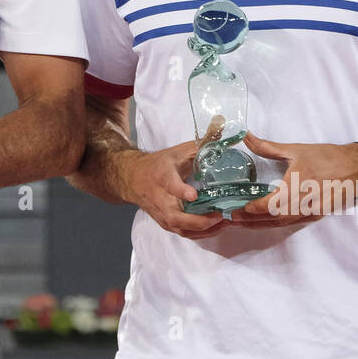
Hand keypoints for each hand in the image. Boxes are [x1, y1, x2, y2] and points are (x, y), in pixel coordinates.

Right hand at [121, 117, 234, 240]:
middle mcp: (160, 198)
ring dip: (204, 229)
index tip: (193, 195)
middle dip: (199, 220)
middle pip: (176, 217)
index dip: (181, 191)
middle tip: (220, 216)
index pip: (170, 185)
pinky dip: (201, 233)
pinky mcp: (166, 223)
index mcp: (162, 176)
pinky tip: (217, 227)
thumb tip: (223, 126)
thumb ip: (201, 142)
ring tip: (225, 222)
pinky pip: (184, 233)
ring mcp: (162, 214)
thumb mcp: (177, 151)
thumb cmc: (158, 164)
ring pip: (182, 229)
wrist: (132, 179)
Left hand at [235, 133, 357, 227]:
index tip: (235, 210)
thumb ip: (268, 147)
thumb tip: (246, 136)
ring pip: (282, 223)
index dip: (252, 210)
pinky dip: (276, 224)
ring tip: (242, 223)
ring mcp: (312, 211)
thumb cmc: (328, 157)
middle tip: (231, 219)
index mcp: (298, 184)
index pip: (271, 204)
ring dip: (261, 225)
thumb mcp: (297, 149)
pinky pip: (292, 223)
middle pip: (273, 218)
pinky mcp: (317, 215)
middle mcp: (305, 202)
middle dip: (251, 221)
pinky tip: (263, 222)